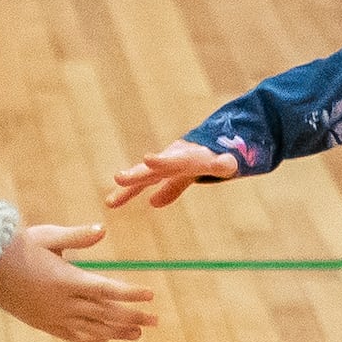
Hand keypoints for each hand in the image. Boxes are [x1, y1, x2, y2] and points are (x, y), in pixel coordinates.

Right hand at [0, 221, 151, 341]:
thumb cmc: (17, 247)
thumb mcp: (47, 237)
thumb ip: (77, 236)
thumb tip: (102, 229)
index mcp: (67, 279)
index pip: (108, 290)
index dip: (131, 294)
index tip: (151, 295)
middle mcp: (63, 303)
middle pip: (106, 313)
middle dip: (133, 317)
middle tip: (156, 321)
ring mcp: (54, 317)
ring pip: (93, 328)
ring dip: (118, 331)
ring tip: (139, 333)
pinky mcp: (45, 324)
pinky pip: (74, 335)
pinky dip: (93, 337)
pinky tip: (106, 338)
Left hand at [104, 140, 246, 212]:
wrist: (231, 138)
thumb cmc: (202, 156)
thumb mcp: (184, 174)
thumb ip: (169, 187)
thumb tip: (152, 203)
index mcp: (169, 165)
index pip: (144, 180)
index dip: (127, 191)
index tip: (109, 203)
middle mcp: (179, 159)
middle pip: (154, 169)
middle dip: (138, 174)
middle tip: (117, 178)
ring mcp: (200, 157)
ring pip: (181, 160)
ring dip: (165, 160)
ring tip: (148, 159)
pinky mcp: (224, 158)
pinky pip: (223, 162)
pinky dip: (222, 163)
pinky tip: (225, 164)